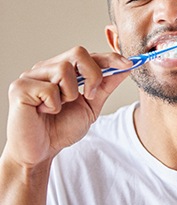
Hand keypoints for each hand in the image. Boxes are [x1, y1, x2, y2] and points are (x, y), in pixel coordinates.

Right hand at [4, 46, 131, 167]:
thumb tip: (126, 68)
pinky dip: (54, 105)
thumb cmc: (61, 128)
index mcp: (63, 70)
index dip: (110, 58)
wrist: (40, 152)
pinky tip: (45, 112)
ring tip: (59, 108)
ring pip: (64, 69)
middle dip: (93, 75)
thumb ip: (105, 86)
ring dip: (70, 94)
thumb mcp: (91, 105)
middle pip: (78, 52)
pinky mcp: (20, 88)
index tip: (129, 64)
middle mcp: (47, 68)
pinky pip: (49, 88)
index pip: (89, 55)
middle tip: (89, 96)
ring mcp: (32, 76)